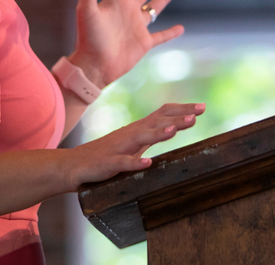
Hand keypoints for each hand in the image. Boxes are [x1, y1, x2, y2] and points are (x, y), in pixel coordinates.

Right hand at [63, 102, 203, 188]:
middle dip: (177, 117)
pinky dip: (135, 163)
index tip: (202, 107)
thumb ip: (151, 135)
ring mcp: (118, 148)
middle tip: (198, 113)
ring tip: (174, 130)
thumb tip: (175, 127)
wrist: (72, 166)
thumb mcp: (133, 143)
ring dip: (158, 134)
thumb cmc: (106, 155)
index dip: (182, 110)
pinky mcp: (107, 164)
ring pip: (141, 138)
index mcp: (138, 130)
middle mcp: (130, 134)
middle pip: (156, 122)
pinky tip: (147, 163)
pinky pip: (122, 163)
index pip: (162, 114)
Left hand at [71, 0, 183, 87]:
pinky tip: (180, 28)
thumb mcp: (87, 10)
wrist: (93, 67)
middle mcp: (128, 10)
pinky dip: (171, 32)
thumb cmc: (88, 39)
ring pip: (153, 8)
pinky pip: (161, 35)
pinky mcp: (143, 43)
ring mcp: (137, 27)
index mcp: (117, 0)